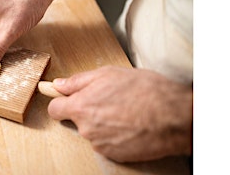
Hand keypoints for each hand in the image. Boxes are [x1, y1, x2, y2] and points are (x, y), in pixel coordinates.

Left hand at [48, 66, 192, 161]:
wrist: (175, 116)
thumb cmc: (145, 91)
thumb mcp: (108, 74)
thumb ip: (78, 81)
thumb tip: (59, 84)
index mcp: (81, 107)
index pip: (54, 109)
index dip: (61, 102)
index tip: (68, 99)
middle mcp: (86, 128)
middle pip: (76, 120)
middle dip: (87, 111)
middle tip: (108, 100)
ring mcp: (99, 144)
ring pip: (92, 131)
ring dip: (102, 123)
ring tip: (124, 112)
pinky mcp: (113, 154)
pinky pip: (106, 143)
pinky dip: (114, 135)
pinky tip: (130, 125)